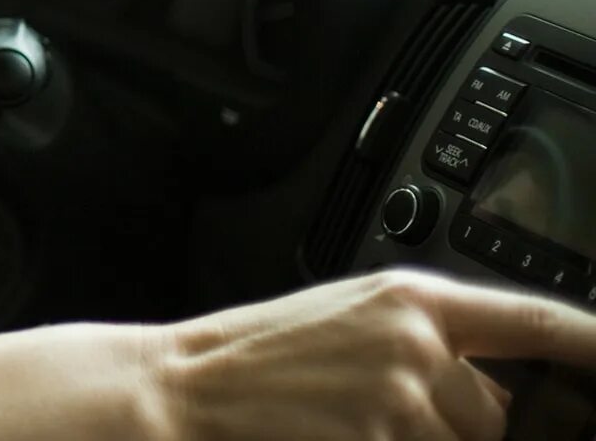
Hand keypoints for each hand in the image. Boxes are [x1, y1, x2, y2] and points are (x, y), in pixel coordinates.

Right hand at [156, 269, 595, 439]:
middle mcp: (418, 344)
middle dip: (465, 430)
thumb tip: (500, 399)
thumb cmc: (257, 361)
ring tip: (351, 425)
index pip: (544, 326)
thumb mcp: (349, 325)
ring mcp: (400, 400)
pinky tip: (341, 436)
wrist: (183, 391)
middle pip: (502, 417)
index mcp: (413, 298)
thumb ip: (430, 348)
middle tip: (389, 414)